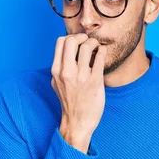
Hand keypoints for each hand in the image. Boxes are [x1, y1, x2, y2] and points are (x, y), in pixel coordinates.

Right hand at [50, 33, 107, 152]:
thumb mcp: (56, 83)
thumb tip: (66, 50)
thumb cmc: (69, 101)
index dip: (70, 37)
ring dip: (94, 43)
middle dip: (82, 37)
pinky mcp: (95, 81)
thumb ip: (60, 67)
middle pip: (72, 40)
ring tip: (97, 48)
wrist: (77, 122)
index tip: (78, 42)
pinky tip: (102, 54)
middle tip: (88, 42)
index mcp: (56, 70)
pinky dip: (102, 51)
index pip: (60, 42)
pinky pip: (100, 57)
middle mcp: (67, 72)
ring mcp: (81, 76)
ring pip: (87, 46)